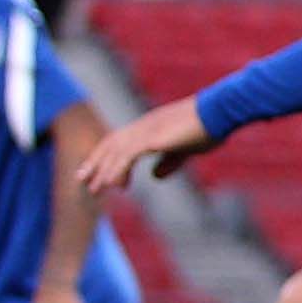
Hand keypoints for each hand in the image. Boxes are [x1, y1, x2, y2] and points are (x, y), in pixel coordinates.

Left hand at [80, 99, 219, 193]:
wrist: (219, 112)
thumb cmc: (209, 128)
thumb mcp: (186, 150)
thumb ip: (169, 162)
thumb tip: (155, 176)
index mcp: (149, 126)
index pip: (119, 141)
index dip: (105, 157)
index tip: (95, 173)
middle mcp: (142, 126)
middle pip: (110, 145)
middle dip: (95, 164)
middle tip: (82, 181)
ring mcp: (146, 130)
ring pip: (115, 152)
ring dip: (102, 172)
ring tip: (94, 190)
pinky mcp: (152, 138)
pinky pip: (127, 156)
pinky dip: (117, 170)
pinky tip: (113, 185)